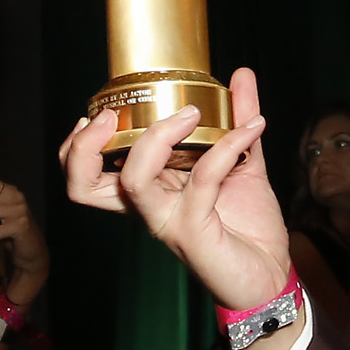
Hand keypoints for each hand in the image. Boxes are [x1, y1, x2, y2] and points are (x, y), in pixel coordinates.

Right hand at [58, 66, 293, 312]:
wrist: (271, 274)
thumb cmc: (248, 227)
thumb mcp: (243, 162)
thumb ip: (236, 120)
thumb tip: (240, 74)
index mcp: (149, 189)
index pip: (89, 172)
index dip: (79, 144)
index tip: (100, 110)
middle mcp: (148, 206)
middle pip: (84, 184)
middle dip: (85, 145)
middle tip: (109, 115)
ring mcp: (167, 220)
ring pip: (134, 180)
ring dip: (156, 136)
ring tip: (189, 112)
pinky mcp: (194, 232)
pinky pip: (201, 180)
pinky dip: (226, 147)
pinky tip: (253, 128)